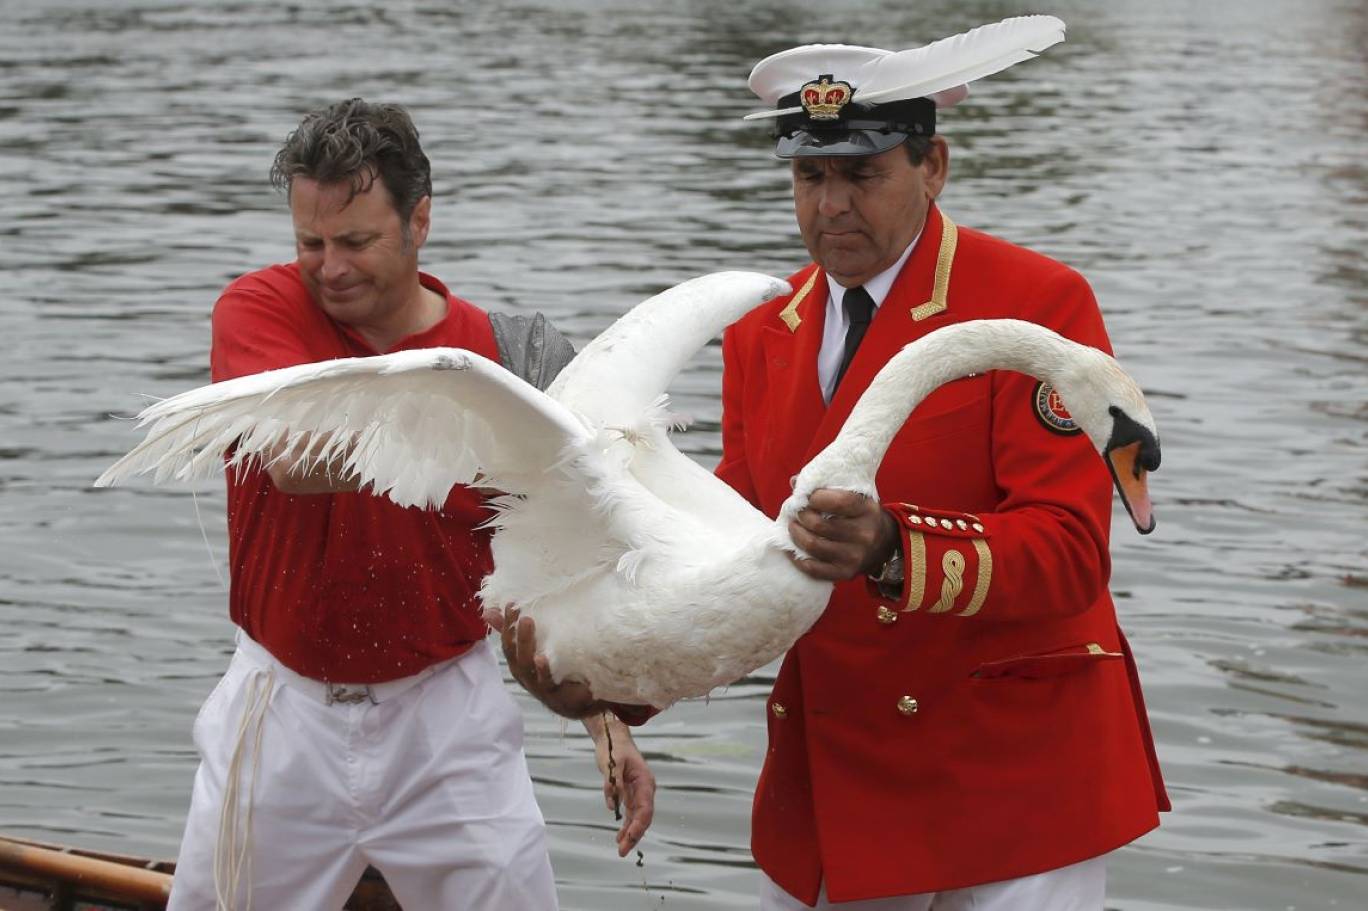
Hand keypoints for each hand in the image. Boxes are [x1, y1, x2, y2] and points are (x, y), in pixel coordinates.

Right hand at [498, 608, 604, 718]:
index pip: (508, 642)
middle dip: (516, 633)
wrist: (581, 701)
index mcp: (518, 663)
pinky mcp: (554, 693)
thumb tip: (489, 610)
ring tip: (528, 624)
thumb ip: (517, 632)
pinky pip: (546, 680)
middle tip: (522, 614)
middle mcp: (524, 674)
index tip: (511, 604)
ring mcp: (537, 685)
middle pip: (514, 653)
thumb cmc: (555, 672)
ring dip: (526, 644)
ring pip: (526, 665)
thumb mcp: (538, 648)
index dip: (507, 624)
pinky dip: (543, 669)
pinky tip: (541, 657)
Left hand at [587, 713, 656, 856]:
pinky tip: (619, 837)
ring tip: (621, 849)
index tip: (628, 838)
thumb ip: (613, 784)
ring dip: (630, 834)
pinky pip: (630, 814)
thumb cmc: (614, 748)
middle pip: (643, 817)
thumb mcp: (612, 764)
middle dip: (634, 835)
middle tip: (622, 852)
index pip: (645, 809)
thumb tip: (612, 806)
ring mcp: (639, 792)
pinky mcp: (630, 793)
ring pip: (637, 818)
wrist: (613, 738)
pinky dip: (626, 825)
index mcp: (645, 781)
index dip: (637, 826)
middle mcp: (645, 789)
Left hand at [788, 488, 898, 581]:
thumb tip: (795, 481)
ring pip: (813, 546)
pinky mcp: (845, 573)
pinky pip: (813, 569)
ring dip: (796, 535)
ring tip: (793, 527)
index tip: (808, 497)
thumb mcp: (856, 497)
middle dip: (802, 516)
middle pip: (820, 525)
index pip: (839, 502)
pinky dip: (797, 558)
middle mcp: (863, 534)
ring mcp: (854, 556)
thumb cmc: (862, 516)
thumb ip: (828, 488)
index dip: (817, 498)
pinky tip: (792, 549)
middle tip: (797, 513)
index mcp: (867, 510)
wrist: (885, 546)